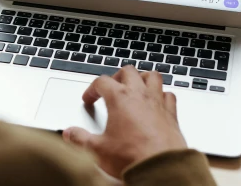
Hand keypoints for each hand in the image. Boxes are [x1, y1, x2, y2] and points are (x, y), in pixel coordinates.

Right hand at [62, 66, 187, 177]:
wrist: (161, 169)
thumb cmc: (133, 157)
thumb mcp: (98, 150)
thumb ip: (80, 139)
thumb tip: (69, 134)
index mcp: (119, 98)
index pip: (101, 82)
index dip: (92, 89)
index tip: (89, 100)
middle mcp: (140, 95)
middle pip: (128, 71)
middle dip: (117, 77)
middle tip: (111, 88)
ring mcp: (157, 102)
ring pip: (152, 76)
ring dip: (142, 78)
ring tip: (135, 86)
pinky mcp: (171, 114)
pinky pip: (169, 95)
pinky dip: (162, 95)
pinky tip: (157, 102)